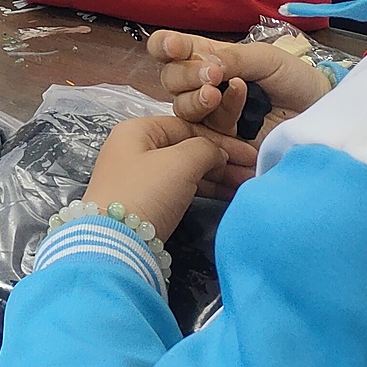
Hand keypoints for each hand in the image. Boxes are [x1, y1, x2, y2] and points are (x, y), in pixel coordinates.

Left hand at [83, 117, 258, 239]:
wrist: (114, 240)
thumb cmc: (147, 192)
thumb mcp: (180, 163)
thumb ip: (205, 149)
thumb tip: (216, 154)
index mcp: (137, 130)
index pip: (187, 127)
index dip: (221, 140)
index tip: (250, 155)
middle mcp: (135, 149)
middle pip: (186, 148)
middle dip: (222, 160)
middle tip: (253, 172)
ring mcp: (139, 176)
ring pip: (185, 170)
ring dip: (217, 176)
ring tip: (246, 185)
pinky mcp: (144, 201)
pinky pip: (180, 188)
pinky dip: (204, 189)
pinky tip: (227, 195)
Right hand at [149, 29, 333, 135]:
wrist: (320, 111)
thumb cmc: (294, 78)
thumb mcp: (265, 59)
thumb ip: (234, 58)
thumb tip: (205, 64)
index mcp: (206, 57)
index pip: (169, 48)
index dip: (165, 46)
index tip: (176, 47)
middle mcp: (201, 83)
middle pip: (170, 79)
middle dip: (185, 75)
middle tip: (212, 73)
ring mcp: (210, 113)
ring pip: (182, 107)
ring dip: (195, 97)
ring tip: (217, 91)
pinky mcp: (223, 138)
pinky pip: (209, 128)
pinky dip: (223, 112)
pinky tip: (241, 101)